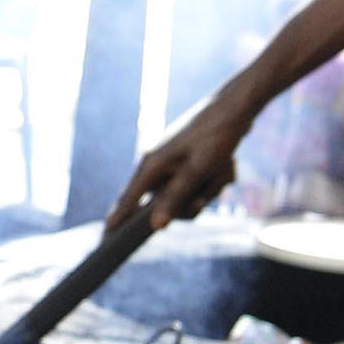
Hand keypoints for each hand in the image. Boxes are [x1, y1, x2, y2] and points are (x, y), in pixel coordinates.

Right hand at [113, 92, 256, 230]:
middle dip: (193, 201)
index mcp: (152, 165)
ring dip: (209, 188)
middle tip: (208, 192)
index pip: (129, 199)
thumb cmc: (215, 136)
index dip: (119, 218)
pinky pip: (199, 184)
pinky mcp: (188, 161)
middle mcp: (158, 165)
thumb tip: (156, 226)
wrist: (237, 107)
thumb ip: (175, 199)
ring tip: (221, 169)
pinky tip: (225, 165)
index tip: (106, 236)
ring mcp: (174, 163)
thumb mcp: (197, 171)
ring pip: (188, 195)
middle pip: (167, 203)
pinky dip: (214, 179)